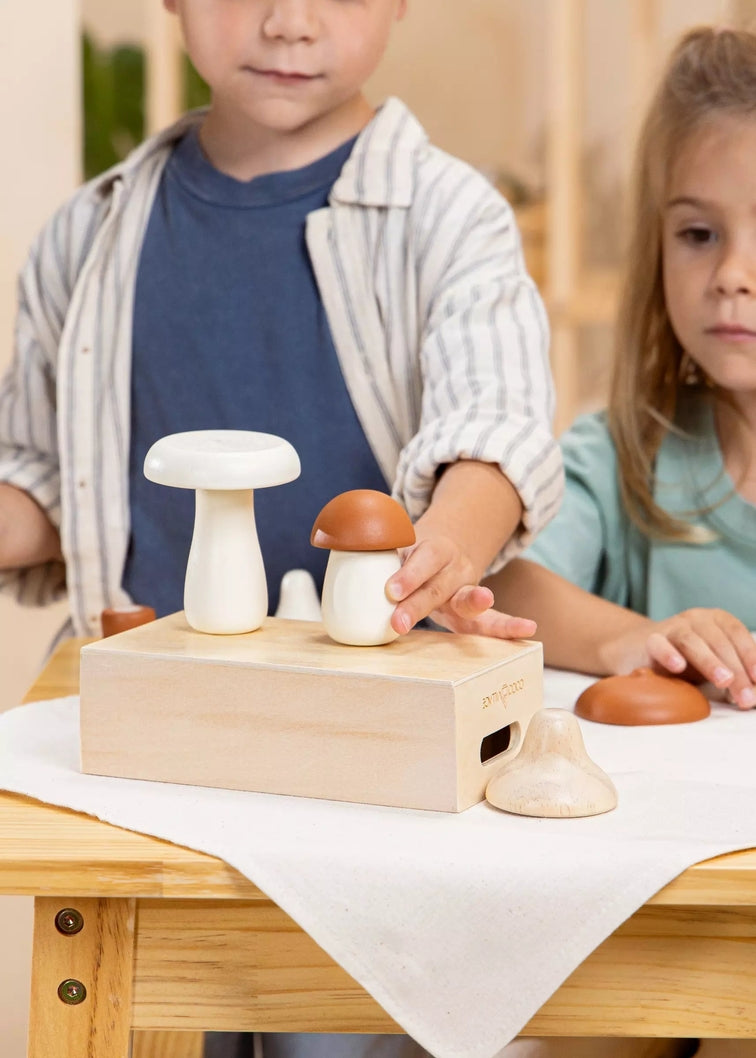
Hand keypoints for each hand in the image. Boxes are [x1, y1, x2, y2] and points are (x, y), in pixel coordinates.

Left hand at [385, 536, 536, 639]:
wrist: (447, 546)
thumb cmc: (411, 551)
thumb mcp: (394, 541)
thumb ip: (372, 543)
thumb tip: (335, 536)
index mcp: (431, 548)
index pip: (418, 560)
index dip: (407, 574)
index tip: (390, 589)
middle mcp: (453, 567)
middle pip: (436, 585)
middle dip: (419, 602)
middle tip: (399, 620)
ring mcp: (466, 589)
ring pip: (470, 598)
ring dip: (476, 604)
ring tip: (485, 600)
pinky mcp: (473, 612)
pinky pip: (493, 621)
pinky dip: (509, 626)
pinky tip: (528, 630)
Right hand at [604, 607, 755, 709]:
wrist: (639, 651)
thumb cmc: (685, 659)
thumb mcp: (715, 664)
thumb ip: (735, 675)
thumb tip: (755, 694)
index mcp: (717, 620)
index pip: (737, 634)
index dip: (750, 655)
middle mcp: (696, 618)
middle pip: (719, 642)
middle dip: (736, 671)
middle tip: (745, 696)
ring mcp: (671, 627)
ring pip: (692, 641)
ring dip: (710, 662)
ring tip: (723, 682)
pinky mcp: (648, 641)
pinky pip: (659, 644)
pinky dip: (668, 654)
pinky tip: (678, 667)